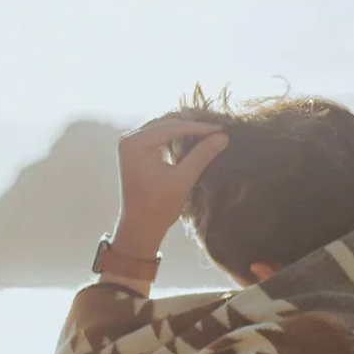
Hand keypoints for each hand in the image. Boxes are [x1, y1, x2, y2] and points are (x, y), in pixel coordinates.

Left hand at [111, 115, 228, 259]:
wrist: (140, 230)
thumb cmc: (157, 209)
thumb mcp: (182, 180)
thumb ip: (201, 155)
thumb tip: (223, 135)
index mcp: (134, 143)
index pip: (171, 126)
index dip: (198, 127)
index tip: (221, 128)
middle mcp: (130, 139)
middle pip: (166, 123)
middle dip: (192, 124)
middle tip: (218, 126)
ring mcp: (132, 145)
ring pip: (165, 128)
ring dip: (187, 129)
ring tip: (210, 131)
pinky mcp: (138, 152)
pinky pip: (161, 138)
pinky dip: (178, 137)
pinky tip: (196, 139)